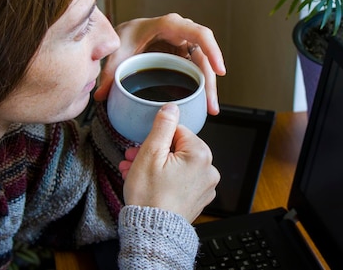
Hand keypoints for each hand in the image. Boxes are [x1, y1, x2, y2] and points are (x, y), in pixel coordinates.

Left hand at [94, 13, 225, 114]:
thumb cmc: (125, 34)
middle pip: (204, 57)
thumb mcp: (117, 50)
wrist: (124, 34)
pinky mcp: (183, 58)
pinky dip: (199, 87)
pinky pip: (195, 71)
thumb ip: (109, 71)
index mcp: (169, 25)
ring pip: (203, 66)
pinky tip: (200, 104)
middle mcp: (182, 35)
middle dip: (210, 82)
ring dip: (207, 88)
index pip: (199, 34)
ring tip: (210, 110)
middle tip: (211, 105)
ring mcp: (184, 47)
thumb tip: (101, 95)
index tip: (219, 71)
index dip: (212, 51)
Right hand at [119, 103, 219, 222]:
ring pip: (178, 165)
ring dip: (156, 165)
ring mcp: (205, 186)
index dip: (156, 137)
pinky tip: (148, 183)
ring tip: (135, 172)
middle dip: (153, 151)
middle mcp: (209, 169)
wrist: (153, 234)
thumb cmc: (150, 197)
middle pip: (178, 148)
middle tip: (133, 158)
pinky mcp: (199, 199)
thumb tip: (171, 107)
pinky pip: (182, 180)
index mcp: (201, 154)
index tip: (141, 146)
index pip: (178, 131)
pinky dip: (166, 179)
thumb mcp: (150, 153)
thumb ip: (163, 126)